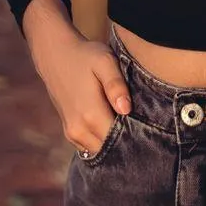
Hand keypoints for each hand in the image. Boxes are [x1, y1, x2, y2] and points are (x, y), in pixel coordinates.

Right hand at [30, 29, 131, 156]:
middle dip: (127, 142)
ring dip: (115, 142)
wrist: (56, 55)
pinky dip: (103, 141)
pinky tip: (112, 124)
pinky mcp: (70, 133)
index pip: (120, 141)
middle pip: (111, 149)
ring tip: (127, 124)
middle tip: (143, 128)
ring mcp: (72, 134)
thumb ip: (116, 85)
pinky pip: (91, 147)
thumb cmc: (85, 56)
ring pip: (101, 150)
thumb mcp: (105, 61)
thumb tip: (126, 109)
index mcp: (91, 115)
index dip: (136, 136)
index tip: (149, 129)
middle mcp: (79, 130)